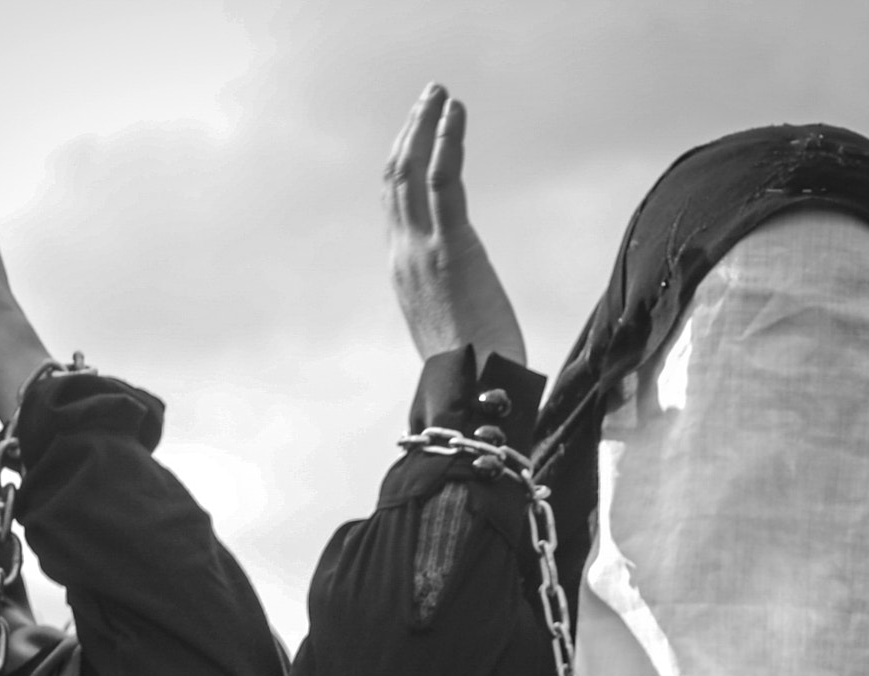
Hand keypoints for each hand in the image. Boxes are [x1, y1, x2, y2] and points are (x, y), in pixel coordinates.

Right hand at [385, 85, 524, 367]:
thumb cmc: (474, 366)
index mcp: (403, 273)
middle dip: (409, 133)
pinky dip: (447, 140)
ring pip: (410, 170)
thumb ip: (452, 298)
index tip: (418, 133)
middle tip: (428, 98)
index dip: (402, 163)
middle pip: (393, 180)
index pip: (394, 206)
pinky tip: (456, 113)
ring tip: (441, 94)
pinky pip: (441, 179)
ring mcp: (421, 250)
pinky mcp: (450, 246)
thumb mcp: (455, 324)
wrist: (473, 388)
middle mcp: (403, 256)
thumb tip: (467, 298)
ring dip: (425, 125)